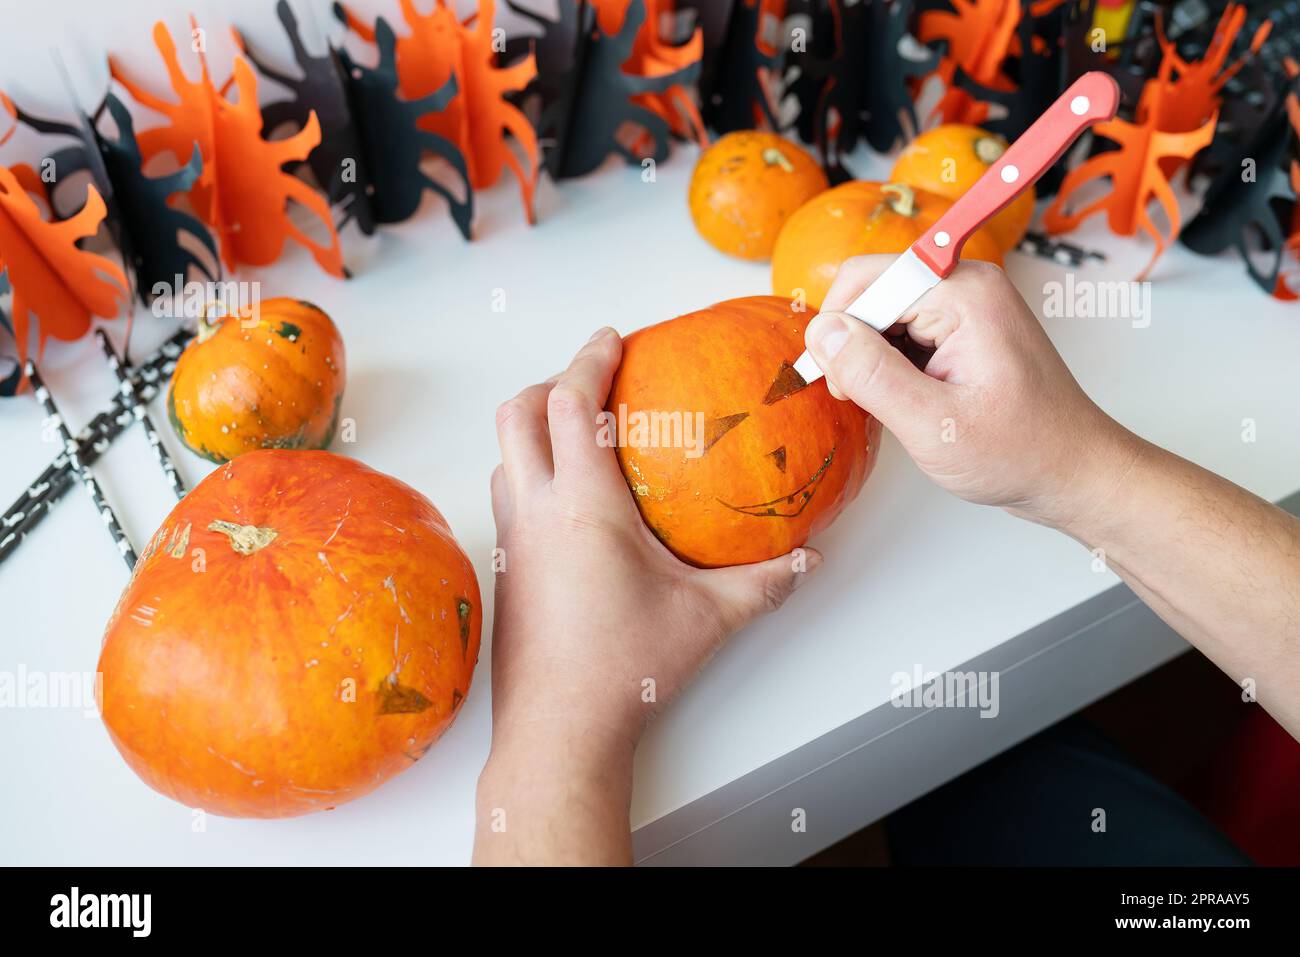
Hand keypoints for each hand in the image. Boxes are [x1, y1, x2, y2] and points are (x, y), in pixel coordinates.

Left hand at [475, 327, 818, 863]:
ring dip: (532, 428)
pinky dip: (529, 473)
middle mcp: (536, 512)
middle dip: (548, 380)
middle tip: (588, 378)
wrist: (558, 729)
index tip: (612, 338)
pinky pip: (509, 497)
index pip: (568, 404)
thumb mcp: (708, 618)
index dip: (588, 358)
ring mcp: (512, 541)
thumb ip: (764, 582)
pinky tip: (569, 503)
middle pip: (516, 413)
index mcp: (582, 506)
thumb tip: (806, 560)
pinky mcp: (506, 569)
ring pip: (504, 455)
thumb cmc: (623, 670)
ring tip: (576, 433)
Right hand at [803, 257, 1140, 530]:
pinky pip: (903, 330)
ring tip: (894, 407)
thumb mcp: (934, 425)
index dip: (839, 331)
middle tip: (864, 401)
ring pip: (882, 314)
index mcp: (964, 293)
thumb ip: (872, 374)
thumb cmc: (1019, 453)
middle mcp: (966, 284)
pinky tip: (904, 400)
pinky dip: (889, 365)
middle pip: (871, 292)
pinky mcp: (963, 328)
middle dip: (853, 345)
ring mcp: (966, 305)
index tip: (843, 385)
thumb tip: (821, 333)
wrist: (1072, 472)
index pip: (865, 280)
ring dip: (870, 359)